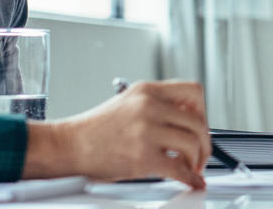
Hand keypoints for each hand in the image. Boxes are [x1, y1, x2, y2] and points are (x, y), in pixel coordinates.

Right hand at [22, 80, 209, 188]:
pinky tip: (189, 181)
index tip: (200, 126)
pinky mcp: (143, 157)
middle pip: (197, 121)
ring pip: (192, 143)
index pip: (193, 92)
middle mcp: (149, 106)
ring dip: (197, 159)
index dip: (202, 111)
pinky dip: (190, 178)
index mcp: (147, 91)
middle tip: (201, 154)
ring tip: (191, 167)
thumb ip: (157, 105)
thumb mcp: (128, 102)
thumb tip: (186, 120)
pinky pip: (179, 169)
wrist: (68, 145)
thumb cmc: (94, 129)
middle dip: (204, 142)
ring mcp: (146, 131)